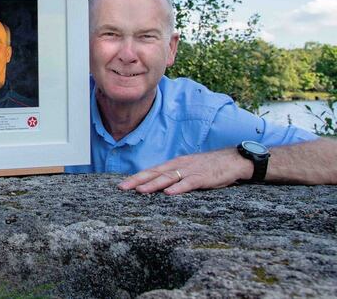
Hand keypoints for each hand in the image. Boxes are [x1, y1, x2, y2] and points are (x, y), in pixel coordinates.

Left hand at [117, 148, 253, 194]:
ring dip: (153, 184)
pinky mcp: (203, 177)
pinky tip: (169, 193)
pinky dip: (178, 188)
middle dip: (137, 180)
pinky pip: (189, 183)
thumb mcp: (189, 169)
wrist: (233, 160)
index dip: (136, 177)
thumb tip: (159, 186)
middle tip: (122, 188)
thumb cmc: (209, 167)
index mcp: (174, 164)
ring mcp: (191, 171)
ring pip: (168, 177)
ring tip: (140, 190)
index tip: (122, 185)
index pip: (151, 171)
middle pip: (155, 173)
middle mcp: (179, 166)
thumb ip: (175, 176)